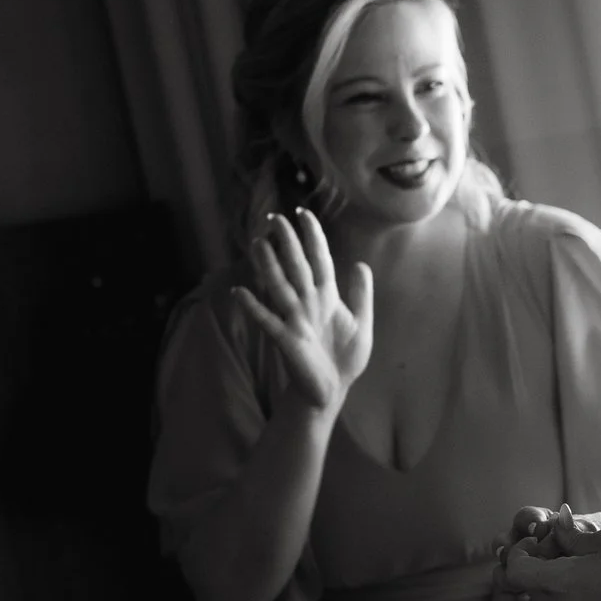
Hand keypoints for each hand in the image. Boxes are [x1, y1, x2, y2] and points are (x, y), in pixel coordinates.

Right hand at [231, 210, 372, 415]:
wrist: (333, 388)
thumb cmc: (344, 356)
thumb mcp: (361, 323)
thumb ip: (361, 294)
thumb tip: (360, 264)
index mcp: (327, 296)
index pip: (319, 260)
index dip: (313, 237)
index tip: (304, 213)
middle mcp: (308, 302)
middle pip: (296, 267)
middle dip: (287, 243)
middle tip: (275, 219)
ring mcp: (295, 319)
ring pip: (279, 286)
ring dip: (268, 266)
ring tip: (259, 243)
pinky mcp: (286, 340)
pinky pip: (267, 320)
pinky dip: (254, 307)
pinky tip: (239, 292)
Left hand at [499, 508, 600, 600]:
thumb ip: (572, 534)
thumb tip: (554, 523)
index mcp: (560, 584)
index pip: (512, 573)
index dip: (518, 553)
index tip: (541, 539)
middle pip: (517, 590)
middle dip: (523, 566)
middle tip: (546, 549)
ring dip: (537, 581)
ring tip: (561, 561)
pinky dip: (555, 591)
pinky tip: (580, 574)